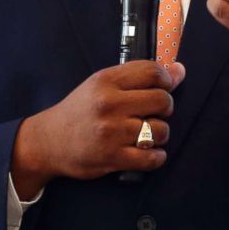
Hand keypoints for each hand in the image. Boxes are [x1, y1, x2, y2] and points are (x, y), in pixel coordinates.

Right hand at [11, 60, 185, 198]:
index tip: (164, 87)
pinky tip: (149, 153)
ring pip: (160, 130)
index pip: (152, 72)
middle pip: (162, 100)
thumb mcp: (101, 84)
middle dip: (166, 107)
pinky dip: (157, 157)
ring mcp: (111, 132)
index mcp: (106, 80)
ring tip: (148, 134)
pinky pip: (151, 158)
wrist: (48, 142)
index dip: (166, 79)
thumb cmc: (80, 110)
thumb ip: (138, 77)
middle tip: (154, 113)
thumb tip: (180, 71)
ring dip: (160, 134)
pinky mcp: (112, 157)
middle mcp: (109, 104)